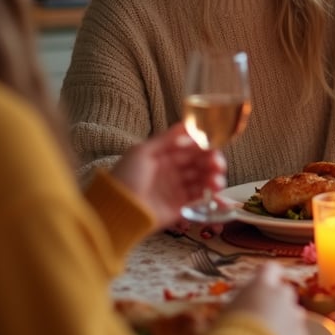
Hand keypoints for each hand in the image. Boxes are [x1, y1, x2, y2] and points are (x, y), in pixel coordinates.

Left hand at [110, 123, 226, 229]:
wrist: (117, 210)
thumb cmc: (126, 177)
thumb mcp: (142, 152)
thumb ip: (166, 139)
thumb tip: (185, 124)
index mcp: (164, 157)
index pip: (189, 149)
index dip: (203, 147)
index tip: (213, 146)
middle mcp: (172, 173)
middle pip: (199, 165)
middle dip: (211, 163)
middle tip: (217, 164)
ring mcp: (176, 191)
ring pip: (202, 181)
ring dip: (213, 178)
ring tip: (216, 181)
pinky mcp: (179, 208)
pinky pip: (200, 200)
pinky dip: (211, 196)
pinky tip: (216, 193)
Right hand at [230, 262, 308, 334]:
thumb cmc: (226, 334)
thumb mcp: (225, 314)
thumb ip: (237, 305)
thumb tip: (235, 308)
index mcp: (261, 285)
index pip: (270, 269)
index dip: (267, 276)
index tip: (263, 284)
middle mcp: (281, 295)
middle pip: (283, 291)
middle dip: (276, 301)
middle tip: (262, 318)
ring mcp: (294, 315)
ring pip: (293, 313)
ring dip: (285, 321)